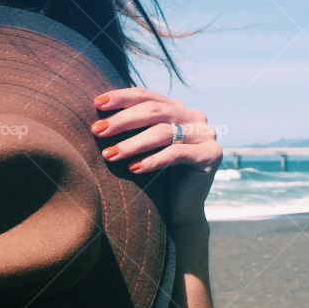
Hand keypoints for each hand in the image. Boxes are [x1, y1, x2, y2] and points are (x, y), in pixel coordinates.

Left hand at [89, 86, 221, 230]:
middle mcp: (195, 116)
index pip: (146, 96)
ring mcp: (206, 134)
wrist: (180, 211)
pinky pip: (176, 154)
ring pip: (163, 132)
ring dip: (133, 143)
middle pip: (154, 111)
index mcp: (177, 109)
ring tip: (109, 154)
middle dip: (123, 120)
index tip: (97, 104)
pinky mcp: (211, 155)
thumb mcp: (142, 146)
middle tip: (97, 130)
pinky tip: (133, 169)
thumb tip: (97, 110)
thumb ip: (131, 126)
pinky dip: (152, 160)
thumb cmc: (155, 177)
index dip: (121, 97)